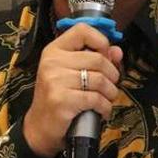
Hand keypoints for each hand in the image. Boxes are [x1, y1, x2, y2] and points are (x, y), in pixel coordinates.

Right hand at [23, 23, 123, 157]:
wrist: (40, 127)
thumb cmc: (59, 97)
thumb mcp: (71, 73)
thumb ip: (94, 58)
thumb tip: (117, 52)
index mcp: (54, 50)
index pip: (82, 30)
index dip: (101, 41)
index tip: (105, 56)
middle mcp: (52, 62)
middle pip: (98, 59)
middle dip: (112, 75)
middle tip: (110, 85)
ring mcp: (56, 81)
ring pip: (100, 80)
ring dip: (111, 93)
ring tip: (106, 99)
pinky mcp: (62, 101)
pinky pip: (96, 99)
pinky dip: (105, 107)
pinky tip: (101, 111)